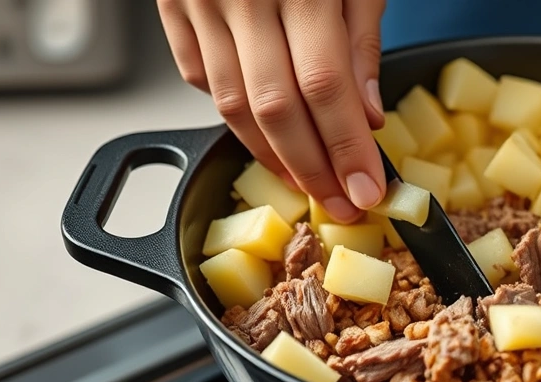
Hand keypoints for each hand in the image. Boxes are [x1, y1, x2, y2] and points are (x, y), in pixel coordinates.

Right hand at [157, 0, 387, 222]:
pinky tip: (265, 134)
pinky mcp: (171, 6)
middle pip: (274, 108)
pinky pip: (200, 76)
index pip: (324, 87)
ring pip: (231, 105)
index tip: (368, 190)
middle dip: (312, 170)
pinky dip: (233, 114)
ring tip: (309, 185)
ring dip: (273, 157)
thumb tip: (369, 115)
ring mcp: (198, 1)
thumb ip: (361, 40)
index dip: (346, 147)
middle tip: (342, 204)